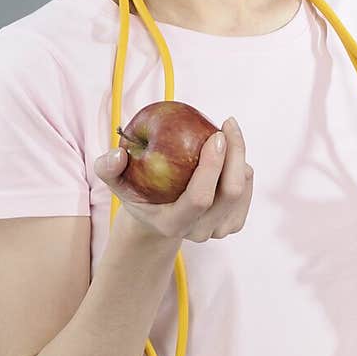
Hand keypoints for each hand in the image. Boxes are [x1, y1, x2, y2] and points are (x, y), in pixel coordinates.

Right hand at [94, 117, 253, 244]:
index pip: (201, 198)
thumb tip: (118, 155)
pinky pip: (248, 190)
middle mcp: (200, 231)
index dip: (213, 165)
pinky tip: (230, 153)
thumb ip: (107, 168)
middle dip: (235, 153)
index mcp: (173, 224)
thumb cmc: (137, 192)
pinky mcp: (233, 223)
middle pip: (231, 192)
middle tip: (228, 124)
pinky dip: (242, 166)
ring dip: (239, 157)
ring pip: (243, 188)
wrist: (157, 218)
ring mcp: (219, 230)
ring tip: (224, 135)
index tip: (216, 134)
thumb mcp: (115, 181)